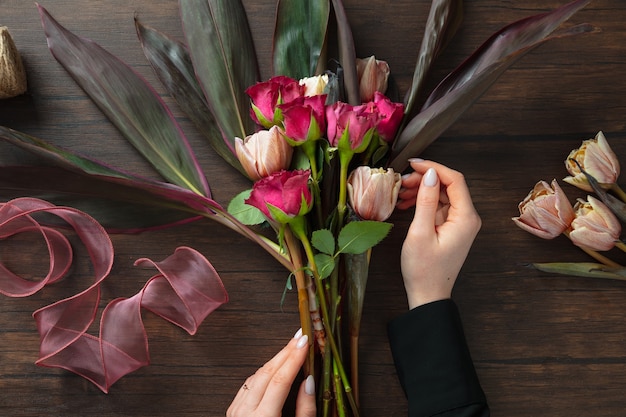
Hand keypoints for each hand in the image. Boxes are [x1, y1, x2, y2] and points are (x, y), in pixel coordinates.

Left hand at [226, 329, 315, 416]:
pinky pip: (249, 383)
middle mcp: (246, 411)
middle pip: (267, 373)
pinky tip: (276, 364)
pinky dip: (264, 371)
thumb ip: (305, 410)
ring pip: (257, 375)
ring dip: (276, 359)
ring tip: (292, 347)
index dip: (294, 359)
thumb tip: (309, 382)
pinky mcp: (234, 408)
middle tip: (301, 337)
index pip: (281, 381)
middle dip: (286, 352)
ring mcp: (237, 409)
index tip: (305, 342)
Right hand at [397, 159, 480, 308]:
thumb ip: (426, 201)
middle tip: (401, 182)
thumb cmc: (423, 270)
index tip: (412, 164)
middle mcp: (467, 218)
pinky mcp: (451, 228)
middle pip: (447, 185)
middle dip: (424, 179)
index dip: (433, 167)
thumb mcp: (420, 232)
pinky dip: (422, 202)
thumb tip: (430, 174)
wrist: (428, 295)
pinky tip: (405, 204)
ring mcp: (460, 223)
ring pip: (441, 194)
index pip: (454, 180)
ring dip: (421, 190)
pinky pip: (438, 206)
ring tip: (399, 194)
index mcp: (465, 218)